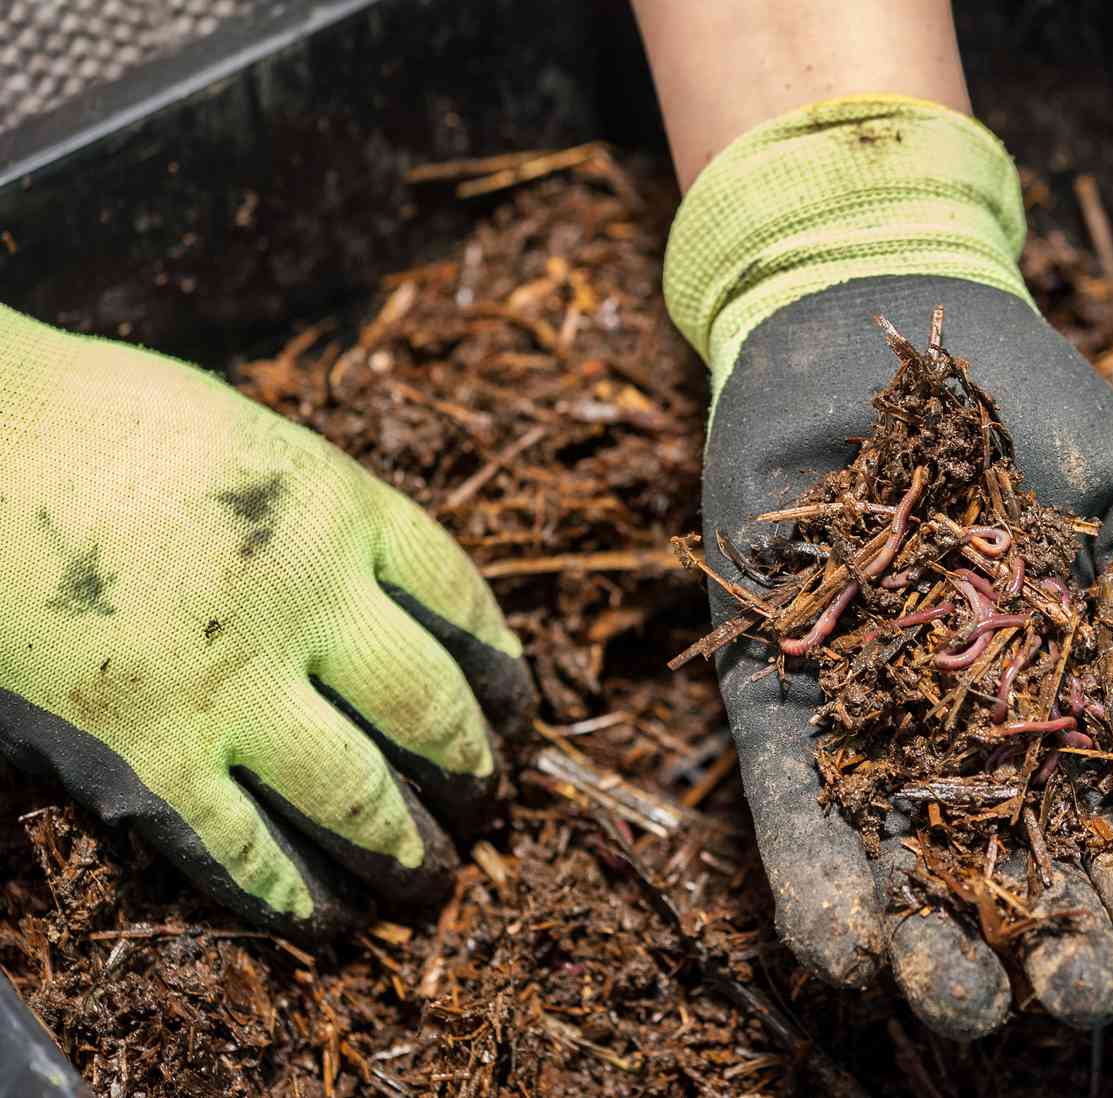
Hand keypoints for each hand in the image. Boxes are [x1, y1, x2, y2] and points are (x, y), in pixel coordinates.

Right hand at [0, 305, 534, 938]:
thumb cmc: (99, 423)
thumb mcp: (250, 442)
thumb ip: (322, 518)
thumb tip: (375, 592)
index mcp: (342, 510)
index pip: (461, 604)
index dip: (501, 671)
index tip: (516, 709)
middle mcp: (309, 602)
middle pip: (429, 707)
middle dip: (470, 769)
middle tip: (486, 802)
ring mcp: (231, 685)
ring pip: (357, 794)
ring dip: (402, 847)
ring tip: (427, 875)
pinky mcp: (146, 755)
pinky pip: (240, 848)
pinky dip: (289, 892)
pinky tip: (320, 918)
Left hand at [664, 99, 1112, 1037]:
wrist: (879, 327)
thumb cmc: (1027, 410)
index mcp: (1069, 706)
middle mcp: (969, 737)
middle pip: (1014, 877)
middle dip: (1053, 948)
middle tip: (1078, 986)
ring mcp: (870, 725)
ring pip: (903, 869)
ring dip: (933, 950)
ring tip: (962, 996)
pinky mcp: (775, 701)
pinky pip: (791, 809)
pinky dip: (814, 880)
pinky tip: (846, 946)